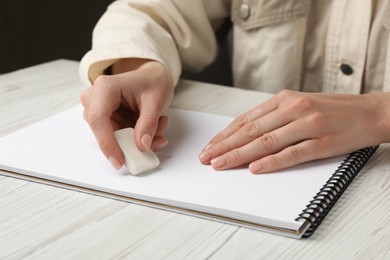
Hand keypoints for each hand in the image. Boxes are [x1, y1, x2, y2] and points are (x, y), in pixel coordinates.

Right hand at [80, 58, 173, 169]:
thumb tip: (142, 145)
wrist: (152, 77)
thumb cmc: (152, 82)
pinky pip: (118, 137)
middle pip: (104, 131)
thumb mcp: (156, 101)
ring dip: (137, 139)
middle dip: (130, 143)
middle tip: (156, 142)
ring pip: (113, 137)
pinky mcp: (106, 119)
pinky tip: (153, 127)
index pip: (98, 119)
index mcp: (105, 87)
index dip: (107, 143)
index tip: (119, 161)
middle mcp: (96, 98)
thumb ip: (148, 123)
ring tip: (159, 126)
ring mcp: (98, 109)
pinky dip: (137, 137)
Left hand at [199, 90, 387, 173]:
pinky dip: (272, 162)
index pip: (246, 119)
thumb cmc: (330, 110)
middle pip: (251, 130)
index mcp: (284, 99)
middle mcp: (293, 108)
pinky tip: (255, 168)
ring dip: (240, 154)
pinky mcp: (322, 142)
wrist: (370, 112)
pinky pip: (292, 153)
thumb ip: (272, 117)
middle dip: (225, 146)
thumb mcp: (298, 104)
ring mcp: (307, 125)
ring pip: (266, 141)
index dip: (225, 134)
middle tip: (206, 158)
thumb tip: (243, 134)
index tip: (209, 146)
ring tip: (221, 164)